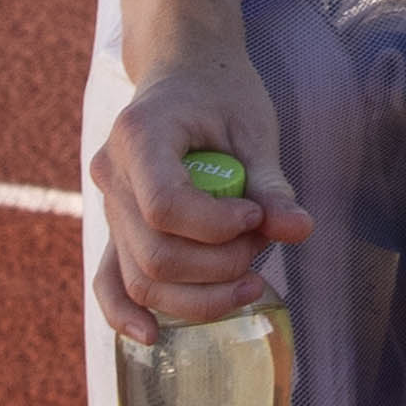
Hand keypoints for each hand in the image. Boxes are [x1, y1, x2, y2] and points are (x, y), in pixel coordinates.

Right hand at [89, 30, 311, 346]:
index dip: (215, 227)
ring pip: (138, 276)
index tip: (257, 217)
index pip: (165, 206)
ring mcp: (106, 203)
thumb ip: (271, 182)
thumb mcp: (253, 125)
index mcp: (139, 136)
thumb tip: (299, 231)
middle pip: (154, 252)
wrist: (183, 68)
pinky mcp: (115, 226)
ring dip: (197, 294)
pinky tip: (151, 337)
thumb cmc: (221, 91)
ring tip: (251, 281)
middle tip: (264, 245)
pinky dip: (125, 312)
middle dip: (217, 266)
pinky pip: (109, 279)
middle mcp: (111, 173)